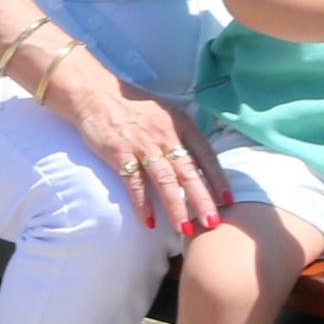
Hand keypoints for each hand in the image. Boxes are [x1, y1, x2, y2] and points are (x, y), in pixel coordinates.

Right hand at [39, 49, 222, 234]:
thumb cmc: (133, 106)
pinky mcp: (119, 153)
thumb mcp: (165, 113)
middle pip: (188, 172)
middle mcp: (164, 135)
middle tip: (213, 223)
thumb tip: (200, 162)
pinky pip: (134, 182)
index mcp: (179, 124)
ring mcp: (142, 144)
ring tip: (185, 229)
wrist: (96, 93)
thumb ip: (182, 136)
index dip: (217, 178)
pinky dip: (142, 203)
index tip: (228, 199)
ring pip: (164, 180)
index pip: (205, 154)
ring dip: (176, 206)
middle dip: (202, 199)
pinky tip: (149, 221)